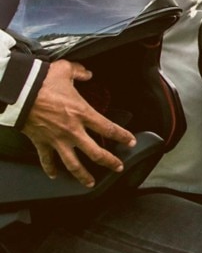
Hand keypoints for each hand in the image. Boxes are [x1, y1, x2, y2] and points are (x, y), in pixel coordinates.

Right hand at [22, 60, 135, 187]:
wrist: (20, 92)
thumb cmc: (43, 81)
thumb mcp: (66, 70)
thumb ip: (80, 72)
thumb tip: (87, 73)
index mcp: (83, 113)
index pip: (109, 129)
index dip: (122, 136)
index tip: (130, 142)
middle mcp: (72, 130)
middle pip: (95, 153)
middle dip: (109, 162)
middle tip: (118, 167)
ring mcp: (56, 139)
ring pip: (73, 163)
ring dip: (82, 175)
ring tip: (90, 183)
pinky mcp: (41, 143)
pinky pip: (46, 160)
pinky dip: (50, 169)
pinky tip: (55, 175)